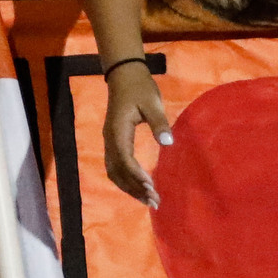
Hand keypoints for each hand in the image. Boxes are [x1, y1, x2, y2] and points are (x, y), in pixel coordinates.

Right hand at [99, 60, 171, 205]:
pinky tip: (139, 187)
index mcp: (117, 131)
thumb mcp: (152, 102)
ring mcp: (109, 142)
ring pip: (114, 172)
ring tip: (147, 200)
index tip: (151, 185)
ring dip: (129, 187)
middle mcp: (109, 140)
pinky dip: (126, 180)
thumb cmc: (139, 88)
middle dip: (134, 188)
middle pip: (117, 171)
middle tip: (154, 201)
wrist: (124, 76)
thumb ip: (159, 122)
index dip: (136, 174)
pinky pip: (115, 167)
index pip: (123, 158)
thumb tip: (167, 142)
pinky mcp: (113, 142)